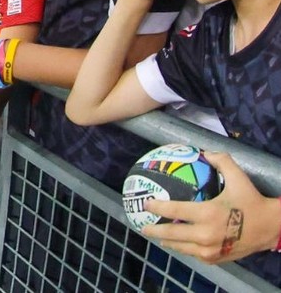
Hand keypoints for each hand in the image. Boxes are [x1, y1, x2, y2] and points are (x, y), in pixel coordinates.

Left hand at [142, 152, 280, 263]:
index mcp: (208, 214)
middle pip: (172, 233)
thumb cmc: (252, 201)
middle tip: (142, 225)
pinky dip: (183, 249)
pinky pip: (194, 254)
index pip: (175, 210)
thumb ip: (221, 161)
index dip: (157, 206)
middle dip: (154, 229)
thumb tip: (204, 153)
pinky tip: (177, 244)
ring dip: (167, 241)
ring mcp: (211, 249)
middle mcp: (206, 234)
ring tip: (156, 235)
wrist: (272, 228)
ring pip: (181, 247)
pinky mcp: (216, 258)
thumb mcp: (239, 178)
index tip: (146, 202)